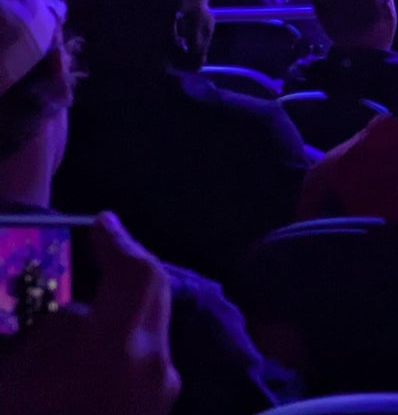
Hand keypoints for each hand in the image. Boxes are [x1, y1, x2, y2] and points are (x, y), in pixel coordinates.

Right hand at [0, 215, 180, 414]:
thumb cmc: (30, 410)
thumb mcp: (12, 376)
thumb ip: (40, 334)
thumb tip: (61, 312)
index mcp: (115, 350)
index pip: (137, 273)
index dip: (120, 241)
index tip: (100, 222)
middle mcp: (153, 365)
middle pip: (153, 293)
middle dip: (124, 268)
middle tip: (95, 251)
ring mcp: (162, 391)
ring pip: (151, 328)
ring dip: (120, 311)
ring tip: (76, 315)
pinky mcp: (159, 410)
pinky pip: (146, 360)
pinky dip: (122, 344)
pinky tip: (85, 356)